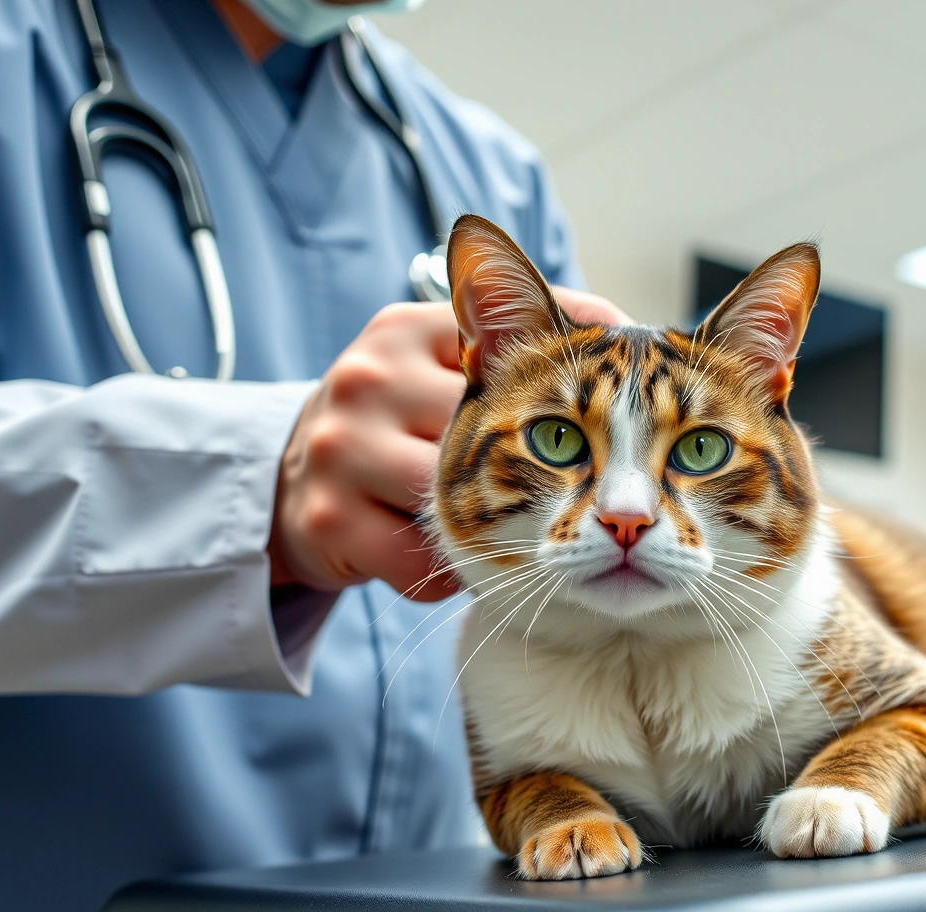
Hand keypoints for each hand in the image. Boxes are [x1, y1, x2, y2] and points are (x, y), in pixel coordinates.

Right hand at [268, 287, 627, 597]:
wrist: (287, 483)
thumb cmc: (398, 428)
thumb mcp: (437, 367)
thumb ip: (512, 348)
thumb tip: (628, 324)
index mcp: (407, 329)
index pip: (509, 325)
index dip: (582, 353)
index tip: (637, 374)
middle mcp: (370, 376)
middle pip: (488, 427)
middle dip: (530, 465)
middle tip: (563, 489)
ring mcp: (342, 447)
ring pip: (457, 499)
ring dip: (487, 528)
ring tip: (488, 528)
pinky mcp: (328, 519)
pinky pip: (422, 561)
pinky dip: (448, 573)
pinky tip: (445, 560)